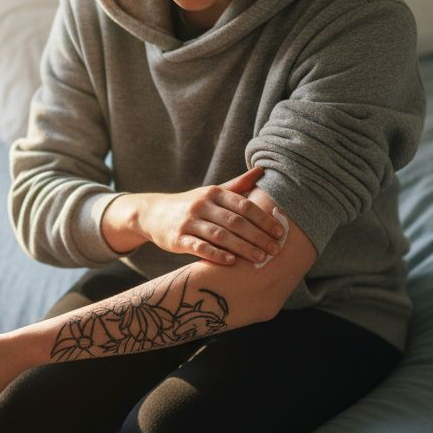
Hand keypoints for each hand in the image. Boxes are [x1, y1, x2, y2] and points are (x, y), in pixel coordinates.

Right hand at [128, 166, 285, 265]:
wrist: (152, 213)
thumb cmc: (191, 204)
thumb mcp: (212, 192)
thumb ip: (237, 185)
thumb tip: (262, 170)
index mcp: (214, 193)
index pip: (244, 205)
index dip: (264, 219)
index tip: (280, 232)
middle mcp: (202, 205)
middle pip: (235, 221)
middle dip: (258, 236)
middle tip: (275, 250)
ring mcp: (189, 222)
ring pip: (220, 235)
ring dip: (242, 247)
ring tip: (260, 258)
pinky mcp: (178, 238)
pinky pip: (199, 247)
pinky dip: (216, 254)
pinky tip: (231, 262)